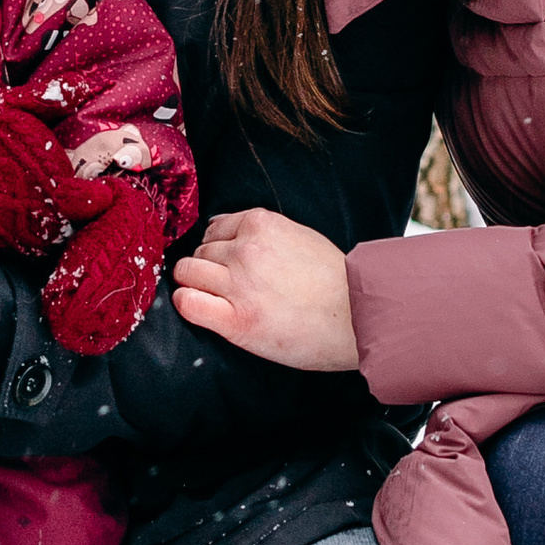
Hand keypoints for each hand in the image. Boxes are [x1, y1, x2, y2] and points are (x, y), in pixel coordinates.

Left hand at [170, 208, 359, 373]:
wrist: (357, 317)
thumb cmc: (337, 282)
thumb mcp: (301, 236)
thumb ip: (263, 233)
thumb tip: (222, 228)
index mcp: (261, 224)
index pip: (214, 228)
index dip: (218, 248)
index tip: (226, 263)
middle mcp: (245, 249)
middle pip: (200, 251)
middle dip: (208, 267)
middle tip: (227, 286)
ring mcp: (238, 284)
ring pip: (187, 272)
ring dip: (194, 284)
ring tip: (215, 299)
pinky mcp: (236, 320)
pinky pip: (187, 303)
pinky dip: (187, 304)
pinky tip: (203, 309)